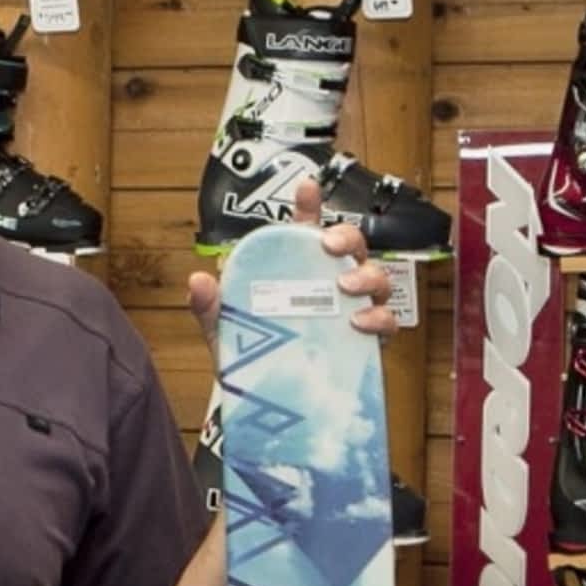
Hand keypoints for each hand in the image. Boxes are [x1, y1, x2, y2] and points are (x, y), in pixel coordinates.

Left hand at [187, 179, 398, 360]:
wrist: (266, 399)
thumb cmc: (252, 351)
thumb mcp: (226, 327)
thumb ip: (210, 305)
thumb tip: (199, 280)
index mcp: (296, 269)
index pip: (305, 229)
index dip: (309, 205)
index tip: (306, 186)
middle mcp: (328, 282)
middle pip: (351, 245)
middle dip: (346, 237)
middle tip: (330, 245)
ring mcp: (351, 309)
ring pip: (376, 278)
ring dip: (366, 275)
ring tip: (346, 285)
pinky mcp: (366, 340)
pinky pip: (385, 323)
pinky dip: (378, 319)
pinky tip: (359, 322)